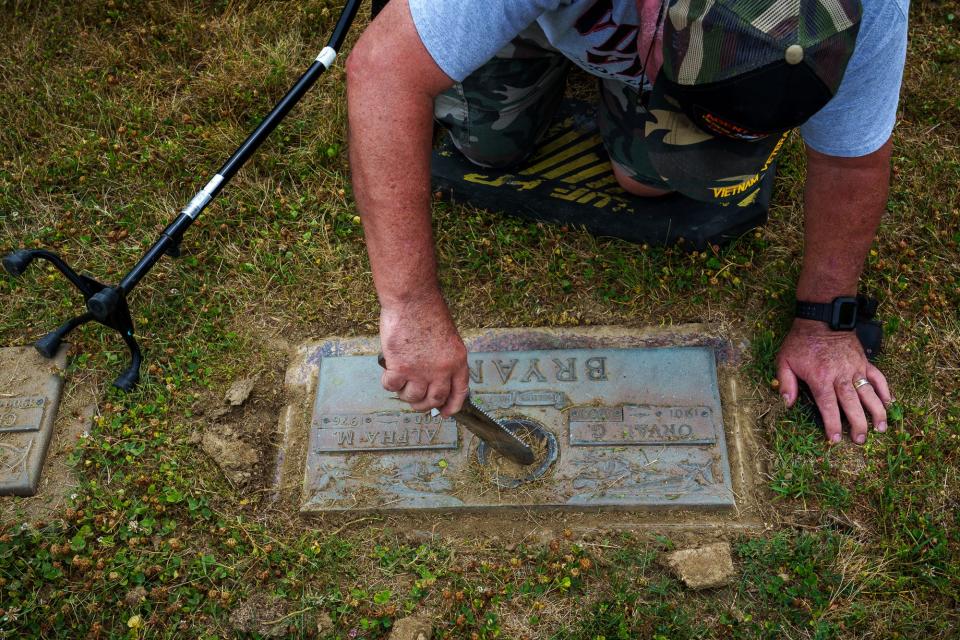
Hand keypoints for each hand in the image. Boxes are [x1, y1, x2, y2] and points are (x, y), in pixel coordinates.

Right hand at [379, 294, 468, 415]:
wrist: (412, 299)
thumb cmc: (428, 312)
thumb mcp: (448, 338)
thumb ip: (444, 359)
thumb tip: (434, 379)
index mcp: (457, 362)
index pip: (459, 393)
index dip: (451, 407)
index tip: (444, 413)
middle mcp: (441, 370)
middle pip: (434, 400)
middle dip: (423, 405)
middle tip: (415, 401)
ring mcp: (421, 371)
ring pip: (412, 397)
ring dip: (404, 394)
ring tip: (400, 382)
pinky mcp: (400, 368)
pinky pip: (392, 387)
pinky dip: (388, 382)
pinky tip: (388, 373)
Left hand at [776, 319, 892, 444]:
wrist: (821, 318)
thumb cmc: (800, 342)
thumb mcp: (784, 361)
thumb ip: (786, 383)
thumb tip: (788, 403)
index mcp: (820, 378)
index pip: (828, 406)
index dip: (832, 424)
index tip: (836, 439)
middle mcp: (840, 376)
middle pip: (852, 404)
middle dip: (857, 424)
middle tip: (860, 440)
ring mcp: (855, 369)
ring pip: (869, 394)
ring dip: (877, 412)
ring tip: (881, 429)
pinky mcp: (864, 362)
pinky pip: (878, 377)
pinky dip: (885, 390)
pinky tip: (890, 403)